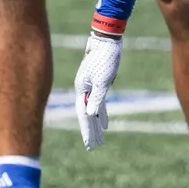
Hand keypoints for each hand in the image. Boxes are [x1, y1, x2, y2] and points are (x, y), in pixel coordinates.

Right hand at [74, 23, 123, 149]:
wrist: (107, 39)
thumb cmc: (105, 58)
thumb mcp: (103, 80)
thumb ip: (96, 97)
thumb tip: (90, 115)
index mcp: (81, 89)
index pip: (83, 115)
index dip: (87, 131)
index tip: (89, 145)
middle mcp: (83, 90)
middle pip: (86, 115)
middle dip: (90, 132)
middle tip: (93, 148)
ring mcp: (90, 87)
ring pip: (93, 111)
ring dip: (96, 125)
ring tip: (100, 140)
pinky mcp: (98, 84)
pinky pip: (99, 103)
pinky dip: (102, 114)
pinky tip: (106, 124)